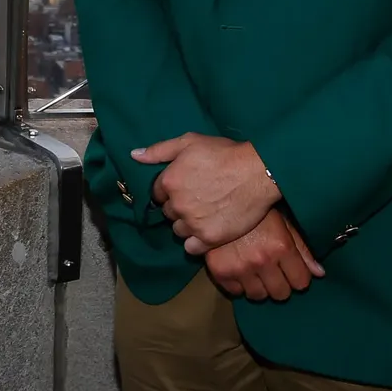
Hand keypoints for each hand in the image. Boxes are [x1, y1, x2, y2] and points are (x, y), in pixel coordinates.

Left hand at [133, 133, 280, 253]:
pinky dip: (196, 242)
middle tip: (199, 197)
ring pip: (178, 230)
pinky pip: (191, 248)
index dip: (171, 189)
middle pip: (168, 212)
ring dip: (187, 224)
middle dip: (179, 206)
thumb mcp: (190, 142)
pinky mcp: (208, 239)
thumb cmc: (224, 153)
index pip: (158, 193)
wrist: (257, 172)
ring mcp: (192, 223)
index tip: (186, 185)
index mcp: (169, 181)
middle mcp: (177, 205)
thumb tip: (134, 155)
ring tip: (205, 213)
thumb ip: (160, 150)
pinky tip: (207, 229)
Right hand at [206, 209, 324, 301]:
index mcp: (280, 246)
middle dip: (281, 283)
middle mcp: (262, 260)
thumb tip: (319, 273)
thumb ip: (302, 248)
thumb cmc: (256, 208)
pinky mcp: (220, 272)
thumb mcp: (283, 220)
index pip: (301, 282)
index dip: (298, 276)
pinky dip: (239, 284)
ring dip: (260, 286)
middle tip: (274, 270)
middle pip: (281, 293)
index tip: (293, 270)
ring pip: (259, 296)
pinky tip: (240, 269)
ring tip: (257, 269)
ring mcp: (240, 268)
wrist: (218, 199)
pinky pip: (236, 292)